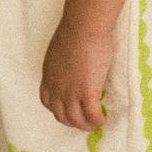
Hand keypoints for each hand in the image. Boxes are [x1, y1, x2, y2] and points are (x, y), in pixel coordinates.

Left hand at [40, 17, 113, 131]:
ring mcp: (71, 92)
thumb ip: (63, 62)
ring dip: (86, 125)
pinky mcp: (87, 92)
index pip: (48, 102)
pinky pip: (92, 114)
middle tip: (84, 120)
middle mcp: (57, 88)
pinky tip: (103, 119)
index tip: (68, 110)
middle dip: (72, 121)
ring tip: (95, 123)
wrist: (84, 26)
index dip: (58, 109)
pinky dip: (97, 120)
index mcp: (49, 76)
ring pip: (76, 119)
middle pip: (61, 115)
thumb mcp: (60, 49)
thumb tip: (73, 63)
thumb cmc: (76, 29)